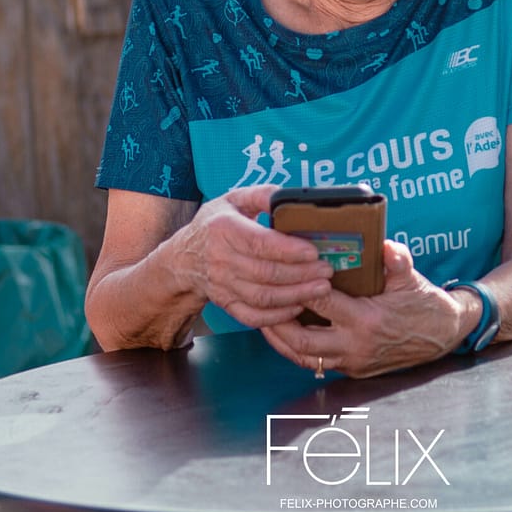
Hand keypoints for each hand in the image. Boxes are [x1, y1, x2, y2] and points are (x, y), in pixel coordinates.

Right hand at [169, 186, 333, 328]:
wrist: (184, 257)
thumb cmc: (215, 224)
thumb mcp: (233, 199)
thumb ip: (261, 195)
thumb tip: (289, 197)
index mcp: (224, 228)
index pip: (259, 243)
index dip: (289, 250)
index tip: (314, 251)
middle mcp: (221, 259)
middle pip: (265, 273)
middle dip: (301, 274)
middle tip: (327, 270)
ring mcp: (222, 285)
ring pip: (262, 297)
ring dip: (295, 295)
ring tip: (321, 288)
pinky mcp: (225, 303)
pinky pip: (252, 316)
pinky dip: (277, 316)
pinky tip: (298, 306)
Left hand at [260, 241, 470, 377]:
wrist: (441, 335)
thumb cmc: (422, 302)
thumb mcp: (410, 276)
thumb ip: (396, 259)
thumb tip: (383, 244)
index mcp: (366, 320)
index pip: (321, 303)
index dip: (300, 287)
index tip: (284, 272)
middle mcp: (356, 345)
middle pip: (302, 340)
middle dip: (278, 323)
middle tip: (261, 302)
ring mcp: (353, 362)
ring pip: (305, 358)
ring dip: (282, 341)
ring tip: (265, 320)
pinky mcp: (354, 370)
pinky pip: (318, 364)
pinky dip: (299, 351)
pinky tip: (287, 335)